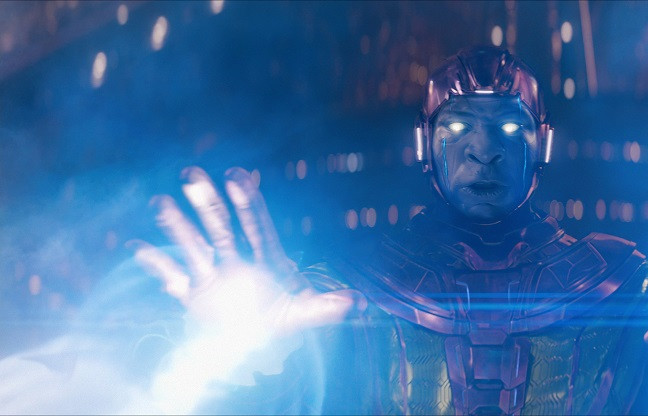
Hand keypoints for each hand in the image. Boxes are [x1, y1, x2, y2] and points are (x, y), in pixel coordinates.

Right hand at [130, 166, 360, 340]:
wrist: (259, 344)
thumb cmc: (284, 319)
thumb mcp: (307, 313)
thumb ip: (329, 306)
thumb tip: (359, 303)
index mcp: (266, 259)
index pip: (256, 224)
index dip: (247, 201)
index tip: (237, 173)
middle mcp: (236, 260)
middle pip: (220, 226)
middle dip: (207, 201)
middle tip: (191, 172)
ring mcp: (213, 276)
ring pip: (193, 245)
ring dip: (176, 226)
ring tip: (159, 202)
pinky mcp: (194, 296)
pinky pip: (172, 277)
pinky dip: (155, 265)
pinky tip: (136, 246)